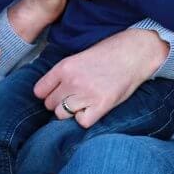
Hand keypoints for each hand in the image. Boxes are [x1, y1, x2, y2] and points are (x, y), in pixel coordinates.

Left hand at [33, 29, 168, 127]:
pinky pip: (82, 122)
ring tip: (82, 103)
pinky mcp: (102, 105)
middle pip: (50, 105)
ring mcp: (86, 94)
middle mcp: (72, 81)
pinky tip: (92, 109)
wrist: (135, 52)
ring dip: (70, 112)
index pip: (39, 91)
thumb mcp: (79, 56)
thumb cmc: (108, 52)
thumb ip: (64, 73)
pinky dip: (85, 118)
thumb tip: (51, 90)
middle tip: (73, 98)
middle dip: (59, 103)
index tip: (56, 93)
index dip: (47, 94)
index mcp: (64, 67)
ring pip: (62, 115)